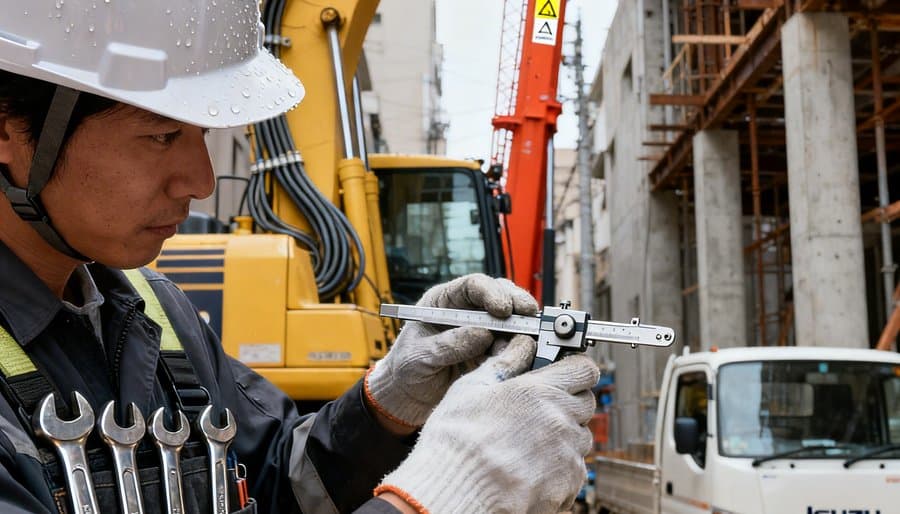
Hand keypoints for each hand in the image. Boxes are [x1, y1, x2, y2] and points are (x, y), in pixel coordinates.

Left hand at [365, 274, 538, 428]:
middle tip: (530, 318)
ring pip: (512, 322)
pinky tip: (517, 359)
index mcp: (444, 302)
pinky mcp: (492, 352)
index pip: (472, 286)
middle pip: (500, 296)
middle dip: (517, 305)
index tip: (502, 309)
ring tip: (519, 347)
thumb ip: (448, 344)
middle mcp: (467, 312)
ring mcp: (483, 331)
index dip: (491, 292)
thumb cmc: (405, 369)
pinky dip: (518, 351)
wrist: (409, 397)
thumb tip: (482, 333)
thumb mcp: (419, 356)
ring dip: (520, 332)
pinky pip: (512, 347)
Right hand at [376, 335, 599, 513]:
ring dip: (564, 436)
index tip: (565, 372)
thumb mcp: (470, 388)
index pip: (584, 369)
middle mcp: (560, 421)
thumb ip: (503, 364)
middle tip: (540, 409)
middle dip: (569, 402)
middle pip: (586, 402)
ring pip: (581, 437)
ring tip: (529, 443)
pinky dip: (560, 466)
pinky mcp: (568, 485)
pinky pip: (575, 469)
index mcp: (540, 391)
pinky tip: (531, 467)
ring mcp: (567, 455)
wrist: (456, 492)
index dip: (576, 368)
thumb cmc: (456, 441)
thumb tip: (520, 347)